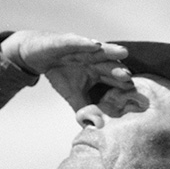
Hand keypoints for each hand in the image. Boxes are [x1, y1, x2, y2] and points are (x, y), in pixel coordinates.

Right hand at [1, 30, 131, 109]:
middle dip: (119, 70)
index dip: (121, 84)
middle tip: (128, 77)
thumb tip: (95, 128)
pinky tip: (95, 44)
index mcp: (98, 72)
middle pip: (110, 64)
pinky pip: (78, 42)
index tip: (131, 93)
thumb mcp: (73, 95)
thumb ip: (84, 109)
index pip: (113, 79)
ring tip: (123, 52)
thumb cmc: (60, 74)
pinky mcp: (68, 41)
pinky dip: (86, 43)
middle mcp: (94, 59)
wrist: (38, 57)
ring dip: (111, 51)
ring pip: (99, 50)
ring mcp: (83, 49)